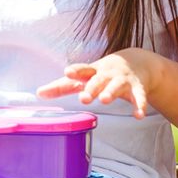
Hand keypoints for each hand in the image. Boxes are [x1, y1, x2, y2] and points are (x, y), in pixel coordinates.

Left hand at [36, 49, 153, 119]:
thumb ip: (61, 86)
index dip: (75, 71)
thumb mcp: (84, 76)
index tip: (67, 72)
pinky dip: (139, 106)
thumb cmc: (102, 72)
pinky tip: (138, 115)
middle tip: (84, 97)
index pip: (82, 70)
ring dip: (111, 92)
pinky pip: (139, 97)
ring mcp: (122, 80)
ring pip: (117, 86)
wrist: (137, 62)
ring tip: (105, 100)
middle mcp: (107, 74)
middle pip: (98, 80)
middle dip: (92, 88)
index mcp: (92, 71)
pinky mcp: (137, 89)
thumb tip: (38, 94)